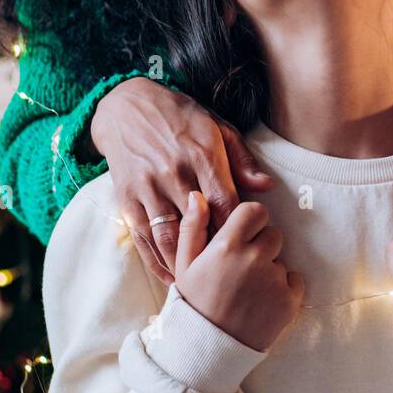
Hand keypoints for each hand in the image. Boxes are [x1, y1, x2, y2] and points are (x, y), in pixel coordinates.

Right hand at [89, 80, 273, 284]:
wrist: (126, 107)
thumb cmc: (179, 116)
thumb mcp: (216, 126)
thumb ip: (241, 160)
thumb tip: (265, 187)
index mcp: (202, 156)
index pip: (226, 204)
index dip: (238, 230)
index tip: (250, 248)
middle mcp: (174, 174)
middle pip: (199, 227)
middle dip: (215, 254)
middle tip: (231, 275)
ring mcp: (148, 189)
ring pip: (169, 238)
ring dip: (186, 264)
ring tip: (204, 284)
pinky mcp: (127, 199)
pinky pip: (143, 238)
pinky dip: (157, 262)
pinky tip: (172, 276)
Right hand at [173, 192, 304, 351]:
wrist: (207, 351)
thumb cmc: (193, 305)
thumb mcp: (183, 266)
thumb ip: (192, 228)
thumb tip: (199, 196)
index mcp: (226, 246)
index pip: (255, 211)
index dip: (249, 222)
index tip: (241, 237)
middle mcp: (253, 260)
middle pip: (272, 234)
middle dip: (260, 245)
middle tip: (242, 268)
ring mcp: (273, 281)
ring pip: (281, 260)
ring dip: (269, 269)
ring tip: (247, 291)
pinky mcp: (289, 302)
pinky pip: (295, 281)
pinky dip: (283, 289)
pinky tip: (262, 302)